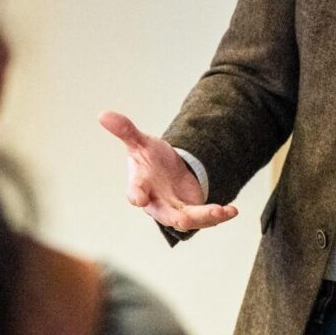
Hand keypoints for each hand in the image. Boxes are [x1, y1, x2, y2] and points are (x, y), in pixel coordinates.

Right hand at [98, 110, 238, 231]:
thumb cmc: (150, 159)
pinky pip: (207, 218)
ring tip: (221, 210)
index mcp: (140, 187)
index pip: (135, 192)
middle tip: (185, 220)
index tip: (137, 198)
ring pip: (189, 220)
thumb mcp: (140, 142)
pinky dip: (219, 216)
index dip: (136, 195)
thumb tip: (102, 114)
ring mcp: (176, 211)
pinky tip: (232, 210)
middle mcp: (157, 204)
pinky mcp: (194, 213)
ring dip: (205, 217)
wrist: (168, 170)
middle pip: (165, 215)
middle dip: (178, 218)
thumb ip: (125, 130)